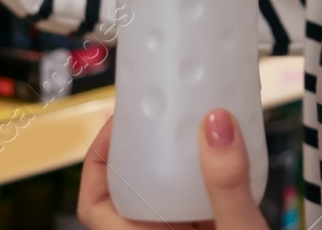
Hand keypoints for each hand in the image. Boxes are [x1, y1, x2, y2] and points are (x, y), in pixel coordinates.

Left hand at [79, 112, 265, 229]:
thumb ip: (228, 183)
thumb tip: (214, 123)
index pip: (94, 206)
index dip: (97, 162)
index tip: (119, 123)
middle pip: (128, 195)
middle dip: (140, 151)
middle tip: (161, 114)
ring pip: (161, 201)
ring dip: (172, 163)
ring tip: (192, 126)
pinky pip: (193, 207)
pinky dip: (202, 179)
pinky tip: (224, 156)